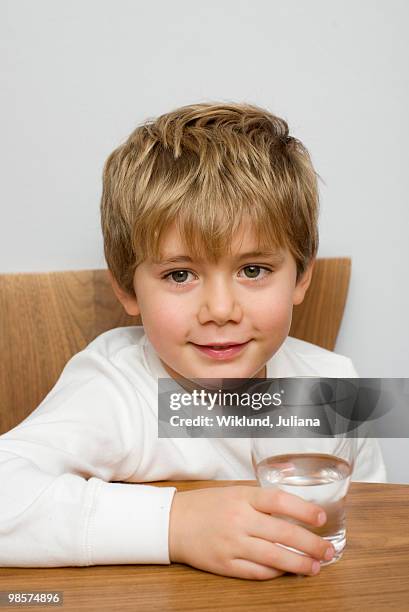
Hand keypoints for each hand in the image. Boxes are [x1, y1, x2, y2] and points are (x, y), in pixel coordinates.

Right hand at [168, 485, 334, 579]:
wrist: (173, 522)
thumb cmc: (206, 505)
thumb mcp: (233, 492)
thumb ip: (259, 498)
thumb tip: (293, 504)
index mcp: (242, 497)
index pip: (279, 500)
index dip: (303, 509)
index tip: (321, 518)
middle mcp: (239, 519)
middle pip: (283, 532)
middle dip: (311, 544)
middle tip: (328, 550)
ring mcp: (232, 544)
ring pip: (273, 557)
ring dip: (298, 563)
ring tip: (315, 566)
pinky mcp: (225, 564)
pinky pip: (257, 572)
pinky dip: (275, 573)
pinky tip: (287, 572)